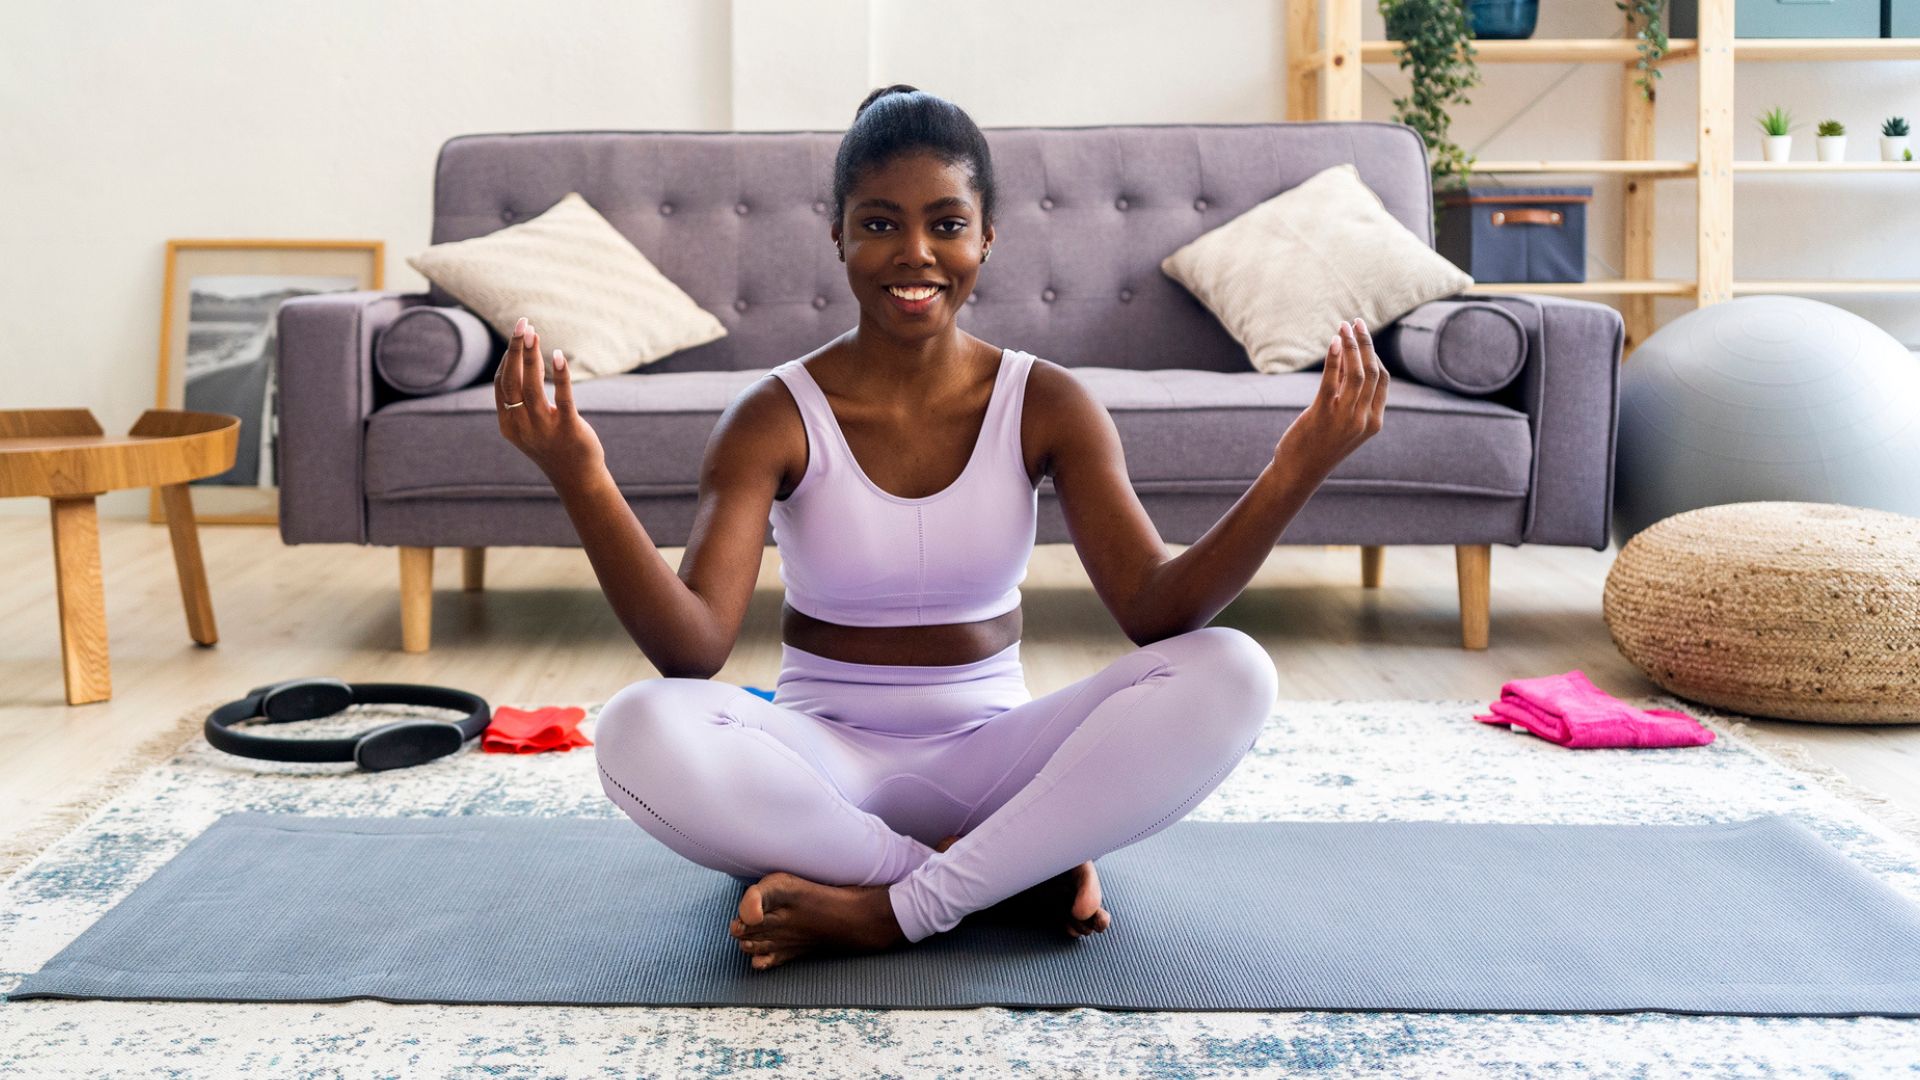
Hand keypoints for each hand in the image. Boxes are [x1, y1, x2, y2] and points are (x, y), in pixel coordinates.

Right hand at [495, 317, 605, 483]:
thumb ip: (519, 403)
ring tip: (535, 333)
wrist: (576, 477)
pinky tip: (558, 356)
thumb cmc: (552, 446)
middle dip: (515, 349)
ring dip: (532, 356)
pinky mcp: (568, 428)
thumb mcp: (528, 427)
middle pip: (512, 380)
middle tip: (522, 323)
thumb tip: (518, 363)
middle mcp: (521, 425)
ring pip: (532, 386)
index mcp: (508, 424)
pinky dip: (560, 375)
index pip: (501, 384)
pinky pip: (563, 398)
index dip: (507, 358)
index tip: (517, 336)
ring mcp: (543, 428)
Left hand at [1275, 317, 1387, 476]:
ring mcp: (1345, 418)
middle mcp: (1363, 419)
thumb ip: (1348, 394)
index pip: (1383, 379)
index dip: (1375, 354)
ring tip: (1343, 326)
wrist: (1299, 473)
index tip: (1363, 335)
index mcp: (1374, 421)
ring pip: (1357, 373)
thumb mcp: (1341, 420)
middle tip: (1356, 322)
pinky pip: (1332, 382)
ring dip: (1351, 345)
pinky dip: (1335, 359)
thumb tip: (1347, 358)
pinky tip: (1334, 342)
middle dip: (1366, 343)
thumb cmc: (1319, 445)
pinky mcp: (1322, 415)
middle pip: (1373, 371)